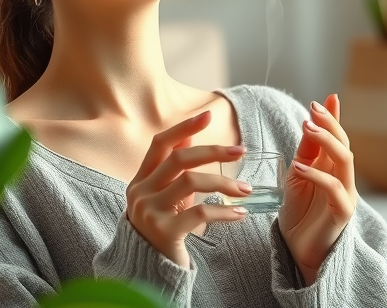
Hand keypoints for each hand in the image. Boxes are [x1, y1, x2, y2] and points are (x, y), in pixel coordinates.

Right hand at [125, 110, 252, 268]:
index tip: (208, 115)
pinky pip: (200, 212)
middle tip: (241, 151)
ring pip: (191, 182)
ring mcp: (150, 212)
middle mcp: (140, 193)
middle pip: (178, 159)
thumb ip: (175, 169)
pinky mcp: (164, 232)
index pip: (160, 144)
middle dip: (213, 151)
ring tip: (246, 189)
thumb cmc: (164, 229)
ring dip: (224, 183)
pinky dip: (224, 211)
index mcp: (140, 180)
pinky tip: (240, 214)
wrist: (151, 270)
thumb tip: (190, 136)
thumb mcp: (167, 196)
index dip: (184, 127)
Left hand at [278, 94, 357, 285]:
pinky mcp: (342, 213)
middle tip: (312, 109)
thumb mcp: (297, 176)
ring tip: (307, 128)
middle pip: (344, 144)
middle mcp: (344, 179)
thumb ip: (305, 152)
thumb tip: (309, 120)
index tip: (326, 98)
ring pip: (345, 161)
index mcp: (333, 168)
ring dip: (326, 142)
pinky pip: (334, 189)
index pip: (338, 137)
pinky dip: (317, 175)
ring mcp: (346, 195)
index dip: (334, 118)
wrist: (298, 250)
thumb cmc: (299, 214)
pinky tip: (299, 166)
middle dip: (330, 124)